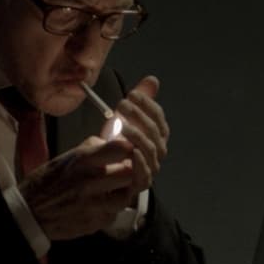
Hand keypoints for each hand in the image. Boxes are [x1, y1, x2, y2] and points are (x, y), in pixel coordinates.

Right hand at [19, 135, 148, 240]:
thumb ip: (92, 149)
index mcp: (83, 160)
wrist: (29, 213)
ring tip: (112, 189)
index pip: (122, 148)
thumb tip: (114, 141)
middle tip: (122, 171)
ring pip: (127, 195)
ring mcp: (94, 204)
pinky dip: (111, 208)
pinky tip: (99, 204)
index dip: (130, 148)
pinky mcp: (96, 222)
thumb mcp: (66, 157)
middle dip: (130, 171)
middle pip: (130, 172)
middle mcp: (91, 181)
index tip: (128, 150)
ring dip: (123, 191)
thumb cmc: (46, 182)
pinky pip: (114, 213)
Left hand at [109, 75, 169, 197]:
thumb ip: (140, 101)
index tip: (132, 94)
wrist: (105, 175)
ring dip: (138, 135)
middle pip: (155, 131)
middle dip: (139, 116)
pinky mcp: (141, 183)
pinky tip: (132, 150)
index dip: (147, 104)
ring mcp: (151, 167)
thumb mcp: (124, 120)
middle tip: (121, 105)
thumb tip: (153, 80)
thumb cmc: (118, 145)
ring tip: (121, 125)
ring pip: (151, 150)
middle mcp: (157, 150)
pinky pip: (145, 173)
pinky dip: (141, 161)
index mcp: (157, 134)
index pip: (158, 116)